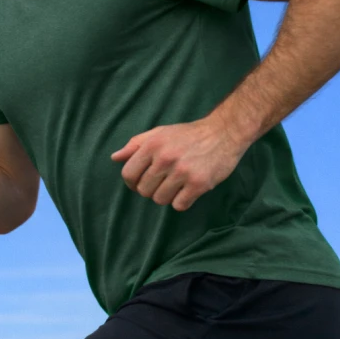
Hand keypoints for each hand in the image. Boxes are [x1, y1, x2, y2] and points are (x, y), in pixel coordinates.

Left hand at [110, 118, 245, 211]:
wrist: (224, 133)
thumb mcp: (160, 132)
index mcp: (152, 145)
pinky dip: (182, 201)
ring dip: (167, 196)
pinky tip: (188, 190)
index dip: (132, 182)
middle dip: (151, 189)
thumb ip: (136, 144)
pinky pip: (179, 205)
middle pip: (144, 190)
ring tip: (176, 185)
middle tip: (163, 181)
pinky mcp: (198, 184)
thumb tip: (115, 158)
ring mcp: (182, 172)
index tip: (140, 182)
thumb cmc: (189, 134)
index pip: (128, 174)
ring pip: (160, 200)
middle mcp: (165, 158)